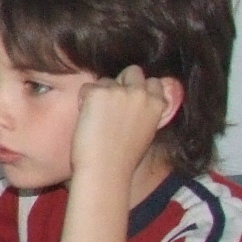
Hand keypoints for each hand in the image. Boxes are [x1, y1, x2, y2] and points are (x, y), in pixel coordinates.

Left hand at [71, 66, 175, 186]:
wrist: (105, 170)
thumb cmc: (123, 159)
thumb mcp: (147, 131)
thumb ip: (146, 112)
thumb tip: (138, 103)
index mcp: (158, 104)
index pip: (153, 82)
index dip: (139, 89)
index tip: (129, 101)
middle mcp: (141, 93)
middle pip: (132, 71)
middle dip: (121, 82)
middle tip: (109, 103)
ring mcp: (119, 91)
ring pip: (106, 80)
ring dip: (100, 93)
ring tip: (97, 118)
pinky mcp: (97, 93)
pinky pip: (87, 88)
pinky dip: (83, 100)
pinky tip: (86, 119)